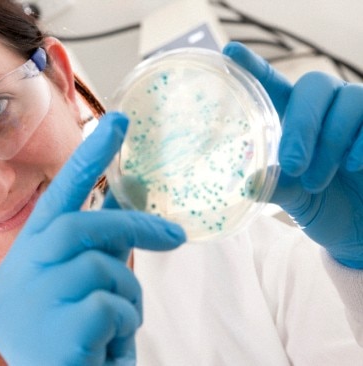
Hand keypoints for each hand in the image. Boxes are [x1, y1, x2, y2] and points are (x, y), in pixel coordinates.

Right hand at [0, 112, 184, 364]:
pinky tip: (107, 346)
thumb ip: (92, 249)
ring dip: (126, 293)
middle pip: (79, 227)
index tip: (118, 122)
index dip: (87, 159)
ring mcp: (29, 306)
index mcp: (22, 262)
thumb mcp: (76, 292)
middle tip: (173, 235)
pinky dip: (123, 323)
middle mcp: (16, 278)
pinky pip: (108, 306)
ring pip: (100, 267)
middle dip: (131, 227)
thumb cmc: (70, 344)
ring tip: (118, 322)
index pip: (54, 200)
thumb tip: (120, 207)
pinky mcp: (53, 334)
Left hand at [224, 41, 362, 268]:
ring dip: (331, 141)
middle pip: (315, 84)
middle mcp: (326, 109)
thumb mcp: (295, 201)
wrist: (362, 229)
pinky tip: (354, 166)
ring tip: (317, 181)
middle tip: (292, 164)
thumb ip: (277, 188)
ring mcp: (359, 115)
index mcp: (293, 119)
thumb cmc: (324, 207)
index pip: (272, 85)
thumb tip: (249, 184)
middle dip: (302, 124)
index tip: (230, 52)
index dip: (253, 67)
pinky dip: (361, 143)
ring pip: (349, 99)